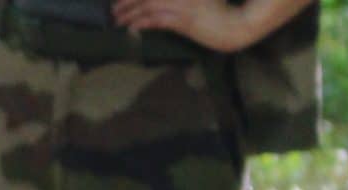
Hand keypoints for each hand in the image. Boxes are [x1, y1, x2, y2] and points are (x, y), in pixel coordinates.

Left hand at [110, 0, 266, 52]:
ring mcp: (183, 5)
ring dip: (130, 13)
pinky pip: (158, 19)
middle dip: (127, 1)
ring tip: (118, 21)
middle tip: (113, 10)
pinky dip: (142, 23)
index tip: (121, 0)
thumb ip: (173, 3)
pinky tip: (132, 28)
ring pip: (149, 5)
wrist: (234, 26)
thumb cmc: (217, 13)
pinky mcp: (184, 20)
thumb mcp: (195, 1)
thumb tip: (155, 10)